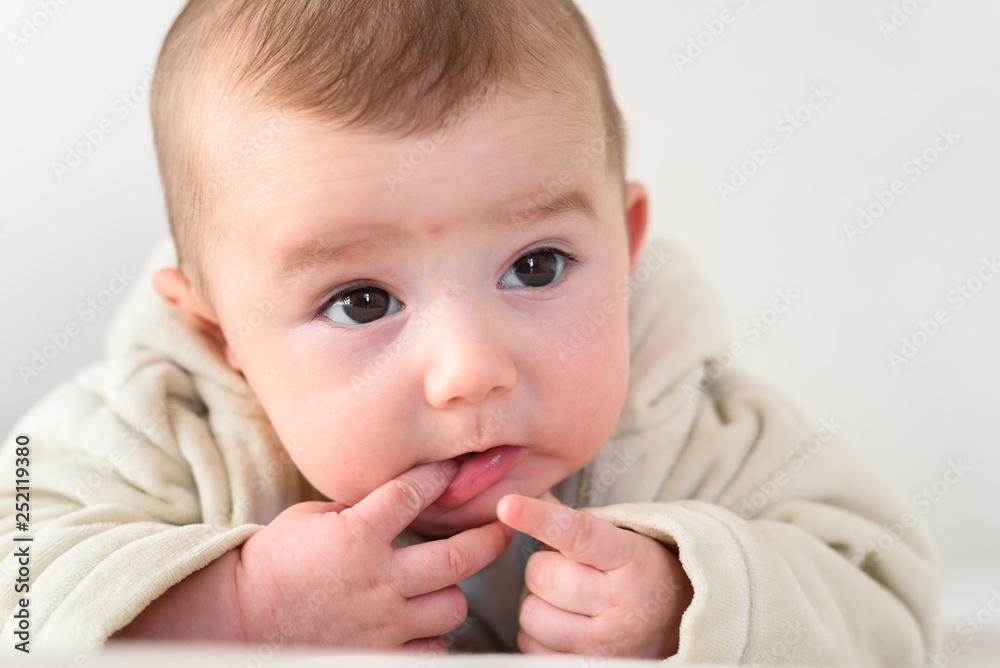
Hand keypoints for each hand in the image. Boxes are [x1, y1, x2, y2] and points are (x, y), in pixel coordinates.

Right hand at [236, 460, 511, 651]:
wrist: (241, 620)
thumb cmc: (271, 563)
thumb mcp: (311, 518)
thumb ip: (358, 509)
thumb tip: (396, 501)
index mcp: (358, 534)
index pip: (415, 494)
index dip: (441, 477)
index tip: (457, 470)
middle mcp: (380, 578)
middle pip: (460, 555)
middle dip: (490, 537)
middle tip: (502, 527)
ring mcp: (384, 622)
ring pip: (453, 605)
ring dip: (455, 590)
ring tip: (449, 581)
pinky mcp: (380, 654)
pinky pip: (433, 649)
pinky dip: (435, 636)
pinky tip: (425, 622)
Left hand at [496, 492, 691, 658]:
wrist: (682, 626)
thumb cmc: (640, 573)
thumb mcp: (622, 540)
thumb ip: (571, 522)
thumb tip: (515, 502)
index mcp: (630, 559)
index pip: (578, 534)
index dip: (539, 518)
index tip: (507, 505)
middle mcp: (620, 604)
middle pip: (543, 575)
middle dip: (543, 567)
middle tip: (566, 570)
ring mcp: (605, 643)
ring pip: (531, 614)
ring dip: (537, 602)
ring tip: (566, 600)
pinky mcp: (589, 667)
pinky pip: (531, 647)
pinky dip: (537, 634)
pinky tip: (563, 625)